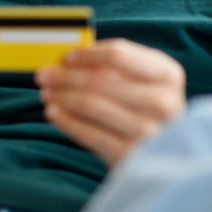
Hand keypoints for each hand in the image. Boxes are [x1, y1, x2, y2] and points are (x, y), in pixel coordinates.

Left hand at [35, 38, 186, 167]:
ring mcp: (149, 132)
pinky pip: (88, 133)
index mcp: (167, 74)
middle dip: (65, 76)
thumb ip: (114, 68)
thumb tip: (67, 60)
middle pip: (100, 80)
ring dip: (61, 96)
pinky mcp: (131, 156)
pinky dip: (66, 120)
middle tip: (43, 75)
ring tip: (46, 93)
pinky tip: (53, 112)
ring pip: (90, 104)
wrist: (168, 157)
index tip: (66, 57)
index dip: (88, 54)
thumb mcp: (143, 84)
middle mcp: (163, 102)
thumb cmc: (148, 111)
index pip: (119, 54)